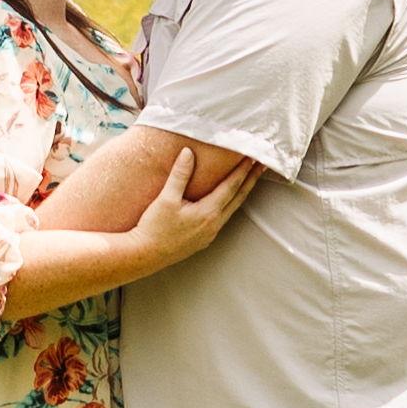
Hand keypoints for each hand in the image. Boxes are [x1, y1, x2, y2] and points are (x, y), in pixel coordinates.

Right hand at [115, 147, 259, 276]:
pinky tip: (225, 201)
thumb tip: (188, 152)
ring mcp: (209, 235)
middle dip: (250, 181)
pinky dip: (229, 205)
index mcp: (208, 213)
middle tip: (262, 166)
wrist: (144, 254)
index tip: (253, 157)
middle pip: (238, 199)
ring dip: (241, 193)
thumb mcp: (166, 198)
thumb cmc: (154, 227)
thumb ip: (180, 174)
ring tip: (249, 180)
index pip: (231, 187)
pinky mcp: (202, 240)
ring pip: (231, 210)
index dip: (243, 171)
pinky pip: (221, 219)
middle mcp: (213, 225)